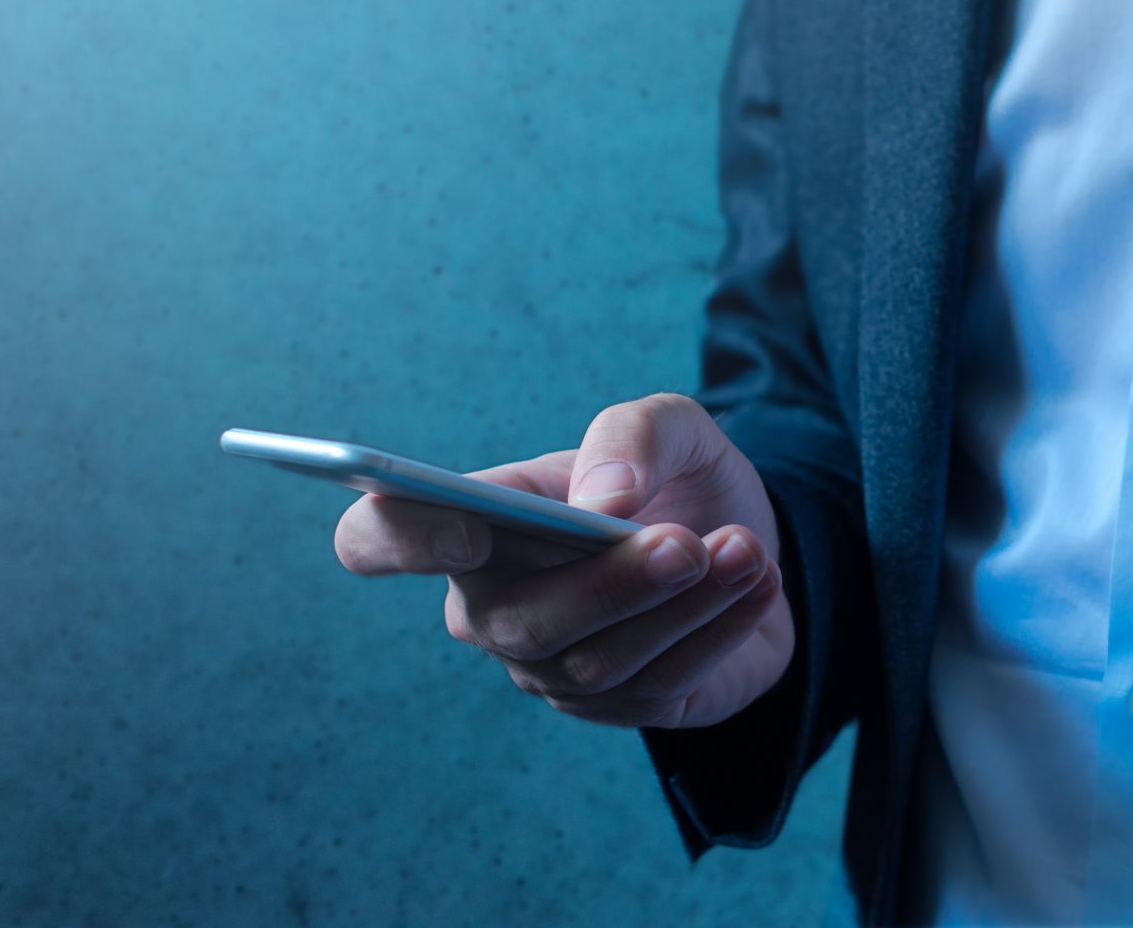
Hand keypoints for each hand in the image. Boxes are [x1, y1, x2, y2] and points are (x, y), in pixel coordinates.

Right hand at [332, 393, 791, 728]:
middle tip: (688, 544)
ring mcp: (547, 666)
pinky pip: (654, 690)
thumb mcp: (672, 425)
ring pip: (594, 661)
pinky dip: (714, 633)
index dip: (401, 539)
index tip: (471, 531)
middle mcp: (491, 603)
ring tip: (747, 550)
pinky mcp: (612, 707)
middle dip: (610, 584)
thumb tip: (604, 501)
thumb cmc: (674, 478)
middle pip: (516, 620)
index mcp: (473, 519)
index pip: (377, 538)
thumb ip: (632, 436)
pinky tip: (755, 584)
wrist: (746, 538)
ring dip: (683, 606)